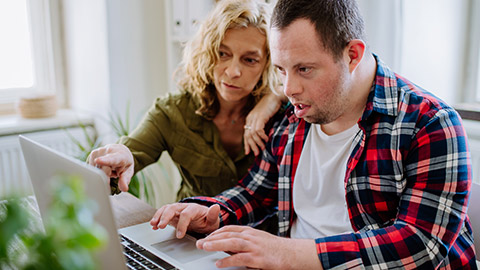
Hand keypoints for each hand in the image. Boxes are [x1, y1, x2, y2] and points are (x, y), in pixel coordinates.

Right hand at [87, 144, 133, 191]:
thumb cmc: (124, 162)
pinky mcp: (93, 154)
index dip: (104, 161)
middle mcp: (108, 151)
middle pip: (102, 169)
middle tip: (112, 178)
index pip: (111, 159)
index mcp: (119, 155)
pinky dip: (98, 171)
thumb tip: (124, 189)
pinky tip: (103, 167)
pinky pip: (93, 168)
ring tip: (109, 169)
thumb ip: (125, 179)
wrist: (119, 150)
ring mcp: (100, 151)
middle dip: (106, 177)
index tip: (97, 161)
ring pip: (97, 169)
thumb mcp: (128, 170)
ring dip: (102, 173)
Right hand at [150, 203, 219, 237]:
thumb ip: (213, 215)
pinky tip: (154, 226)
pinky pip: (163, 214)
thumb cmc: (208, 220)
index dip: (182, 224)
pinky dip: (157, 218)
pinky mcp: (173, 215)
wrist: (205, 220)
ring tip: (153, 224)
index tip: (179, 235)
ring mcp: (177, 210)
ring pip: (166, 209)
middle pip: (172, 208)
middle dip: (165, 216)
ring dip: (159, 216)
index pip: (186, 214)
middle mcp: (184, 207)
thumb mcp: (213, 220)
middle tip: (160, 226)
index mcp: (194, 208)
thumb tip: (216, 207)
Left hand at [196, 226, 321, 268]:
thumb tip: (229, 247)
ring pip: (231, 243)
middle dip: (212, 237)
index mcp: (251, 232)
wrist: (293, 254)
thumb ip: (245, 242)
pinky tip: (219, 263)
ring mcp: (254, 246)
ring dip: (216, 244)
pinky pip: (239, 258)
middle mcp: (251, 236)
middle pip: (227, 234)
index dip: (217, 232)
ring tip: (204, 247)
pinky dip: (227, 260)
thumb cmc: (276, 249)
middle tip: (200, 242)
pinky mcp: (257, 258)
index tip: (207, 236)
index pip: (230, 229)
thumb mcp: (259, 240)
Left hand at [244, 92, 283, 155]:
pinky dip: (262, 136)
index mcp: (250, 119)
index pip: (246, 134)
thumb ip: (260, 125)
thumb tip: (260, 135)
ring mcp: (255, 118)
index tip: (248, 152)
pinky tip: (266, 139)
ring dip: (258, 143)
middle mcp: (250, 119)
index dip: (246, 144)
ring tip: (263, 148)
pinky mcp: (260, 117)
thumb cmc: (271, 106)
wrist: (275, 96)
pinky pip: (258, 130)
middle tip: (257, 153)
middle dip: (252, 146)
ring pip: (252, 134)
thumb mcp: (264, 117)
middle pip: (248, 135)